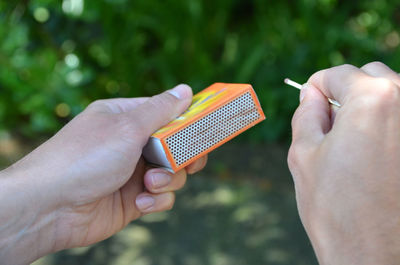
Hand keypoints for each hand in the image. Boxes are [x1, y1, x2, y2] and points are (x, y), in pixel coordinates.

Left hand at [0, 84, 206, 264]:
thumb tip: (185, 89)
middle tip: (189, 161)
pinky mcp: (133, 199)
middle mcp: (131, 144)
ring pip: (172, 174)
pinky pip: (161, 197)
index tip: (207, 128)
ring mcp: (132, 172)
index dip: (188, 121)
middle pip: (175, 147)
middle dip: (183, 157)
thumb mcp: (127, 127)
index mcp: (126, 118)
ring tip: (149, 185)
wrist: (50, 206)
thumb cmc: (85, 157)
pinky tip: (140, 203)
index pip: (167, 114)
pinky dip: (157, 201)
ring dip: (168, 180)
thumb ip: (161, 110)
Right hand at [288, 62, 399, 264]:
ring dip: (369, 108)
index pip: (338, 74)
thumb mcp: (303, 155)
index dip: (315, 86)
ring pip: (393, 97)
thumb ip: (305, 114)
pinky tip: (376, 156)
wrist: (376, 259)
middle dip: (346, 92)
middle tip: (329, 124)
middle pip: (371, 78)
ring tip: (352, 144)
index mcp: (372, 100)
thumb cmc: (336, 210)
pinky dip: (388, 126)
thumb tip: (310, 96)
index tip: (308, 100)